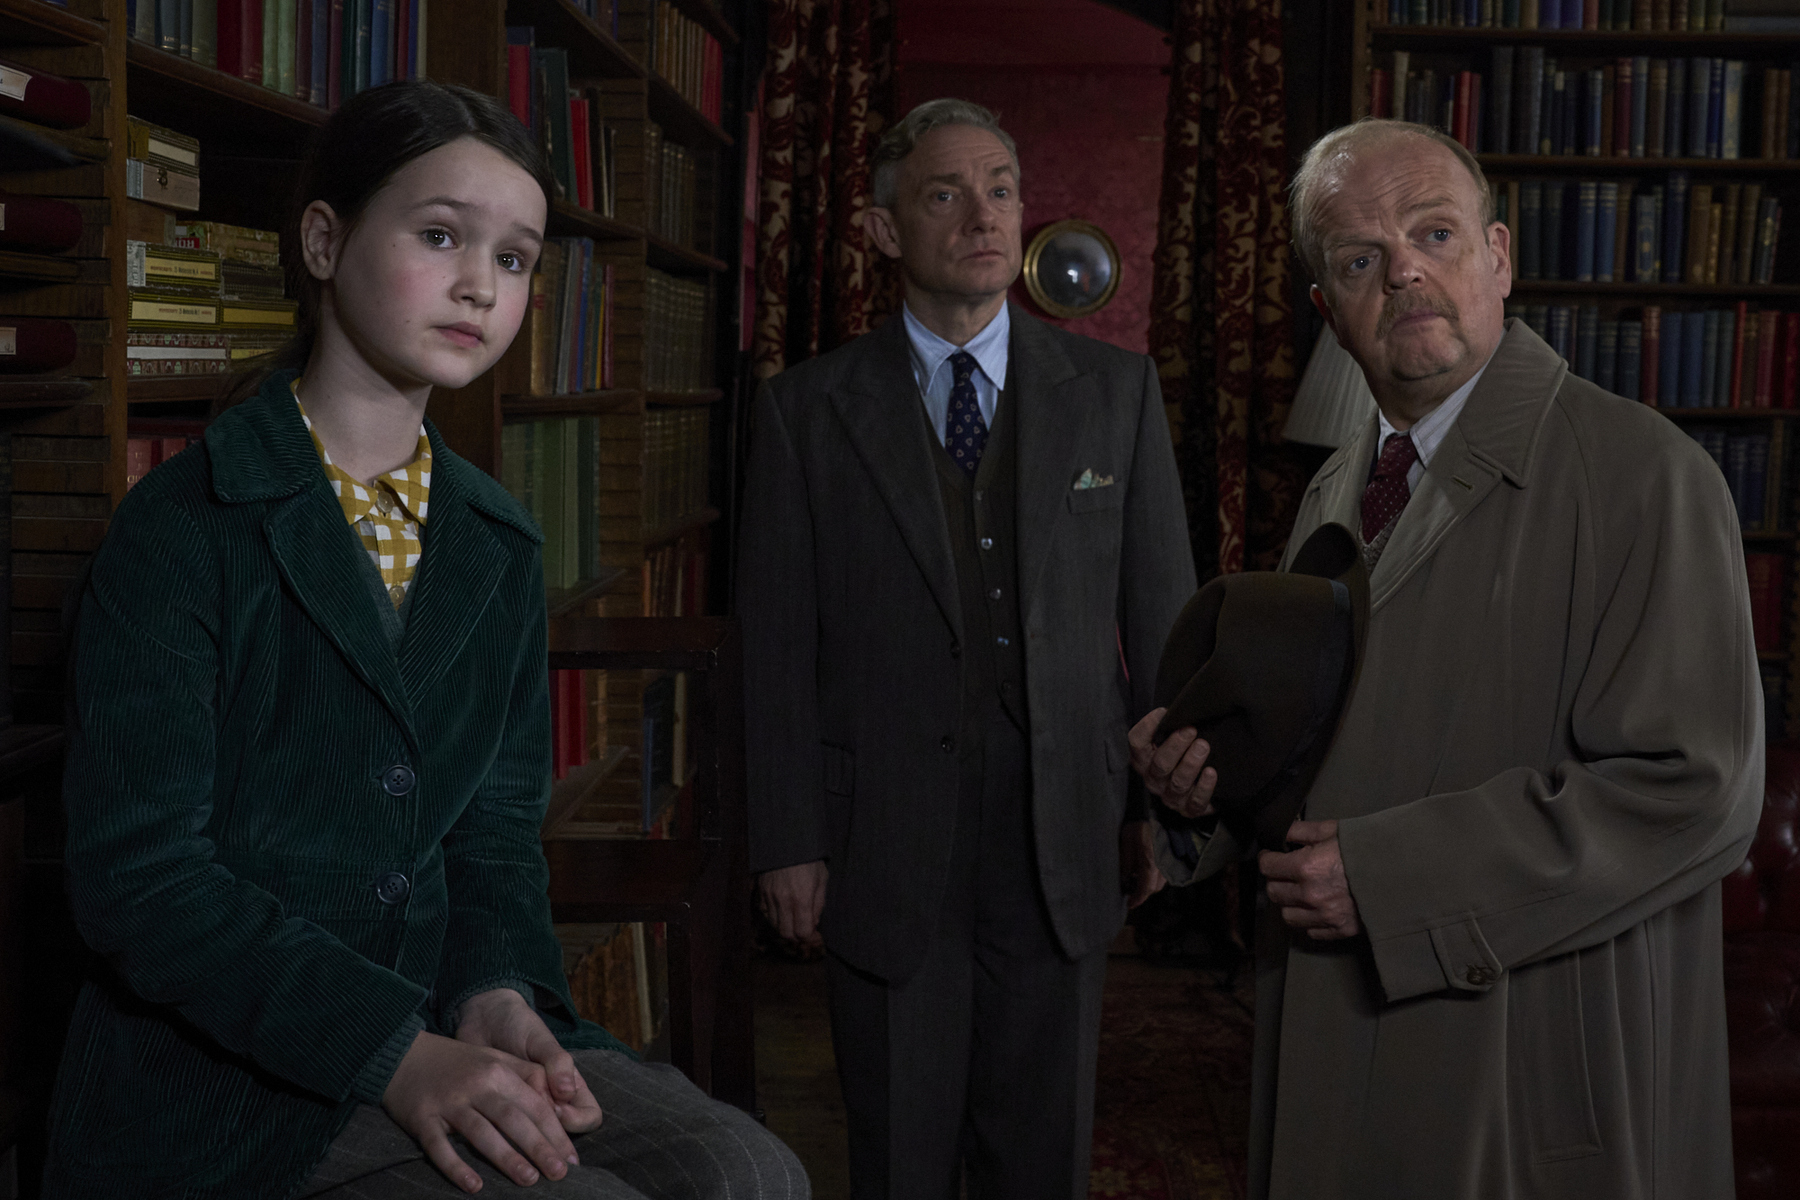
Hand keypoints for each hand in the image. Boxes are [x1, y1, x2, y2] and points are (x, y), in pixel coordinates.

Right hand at [382, 1029, 580, 1193]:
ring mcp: (449, 1102)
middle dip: (540, 1148)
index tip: (571, 1158)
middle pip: (514, 1120)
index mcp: (499, 1071)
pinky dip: (456, 1167)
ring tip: (529, 1180)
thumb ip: (525, 1077)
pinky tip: (474, 1186)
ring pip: (482, 1133)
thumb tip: (560, 1104)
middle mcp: (477, 1085)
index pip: (534, 1105)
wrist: (402, 1053)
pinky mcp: (422, 1118)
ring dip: (507, 1158)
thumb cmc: (456, 1062)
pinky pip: (440, 1147)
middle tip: (559, 1174)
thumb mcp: (494, 1058)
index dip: (555, 1132)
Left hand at [456, 988, 602, 1134]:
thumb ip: (557, 1062)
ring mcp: (526, 1110)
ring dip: (523, 1137)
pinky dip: (500, 1134)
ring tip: (505, 1122)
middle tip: (526, 1116)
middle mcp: (552, 1103)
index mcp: (570, 1086)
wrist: (483, 1020)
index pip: (590, 1117)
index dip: (577, 1120)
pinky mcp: (500, 1114)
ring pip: (534, 1138)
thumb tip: (568, 1092)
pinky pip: (505, 1134)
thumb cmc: (520, 1026)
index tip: (556, 1109)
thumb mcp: (541, 1040)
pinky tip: (488, 1124)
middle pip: (562, 1135)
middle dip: (547, 1132)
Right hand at [757, 859, 827, 949]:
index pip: (802, 932)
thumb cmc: (809, 859)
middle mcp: (783, 900)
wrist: (787, 840)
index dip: (808, 935)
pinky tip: (781, 909)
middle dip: (795, 935)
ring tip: (792, 918)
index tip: (811, 930)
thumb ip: (818, 904)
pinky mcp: (761, 891)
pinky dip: (773, 916)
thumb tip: (814, 923)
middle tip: (801, 927)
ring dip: (784, 926)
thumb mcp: (822, 879)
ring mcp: (769, 896)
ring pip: (774, 925)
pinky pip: (764, 913)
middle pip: (786, 934)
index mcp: (802, 898)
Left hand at [1120, 820, 1166, 907]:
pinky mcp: (1170, 860)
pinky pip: (1162, 875)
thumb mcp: (1126, 842)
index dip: (1137, 899)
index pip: (1145, 888)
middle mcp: (1162, 865)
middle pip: (1153, 888)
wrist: (1155, 814)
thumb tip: (1124, 880)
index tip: (1129, 904)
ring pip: (1159, 882)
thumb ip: (1125, 862)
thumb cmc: (1139, 826)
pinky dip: (1153, 877)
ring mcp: (1168, 863)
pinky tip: (1142, 870)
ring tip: (1133, 879)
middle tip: (1128, 890)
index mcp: (1150, 862)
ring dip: (1147, 885)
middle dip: (1141, 892)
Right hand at [1128, 707, 1216, 818]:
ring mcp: (1171, 797)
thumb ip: (1171, 725)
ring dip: (1190, 764)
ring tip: (1203, 746)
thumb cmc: (1183, 752)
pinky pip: (1196, 802)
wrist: (1199, 785)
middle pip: (1159, 765)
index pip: (1136, 744)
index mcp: (1145, 759)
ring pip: (1178, 783)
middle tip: (1191, 729)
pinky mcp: (1189, 810)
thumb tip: (1178, 704)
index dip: (1147, 727)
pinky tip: (1211, 772)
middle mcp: (1154, 779)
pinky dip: (1204, 788)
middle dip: (1175, 746)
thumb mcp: (1172, 737)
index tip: (1164, 712)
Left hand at [1259, 819, 1360, 940]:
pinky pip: (1311, 932)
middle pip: (1274, 893)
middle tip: (1287, 873)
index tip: (1273, 856)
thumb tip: (1281, 831)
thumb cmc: (1368, 847)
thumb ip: (1302, 831)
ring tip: (1301, 892)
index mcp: (1306, 867)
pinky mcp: (1340, 930)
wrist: (1404, 872)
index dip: (1269, 858)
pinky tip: (1318, 908)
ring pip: (1288, 916)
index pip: (1268, 867)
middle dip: (1277, 880)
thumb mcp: (1333, 830)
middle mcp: (1311, 895)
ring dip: (1291, 904)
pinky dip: (1310, 921)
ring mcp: (1325, 916)